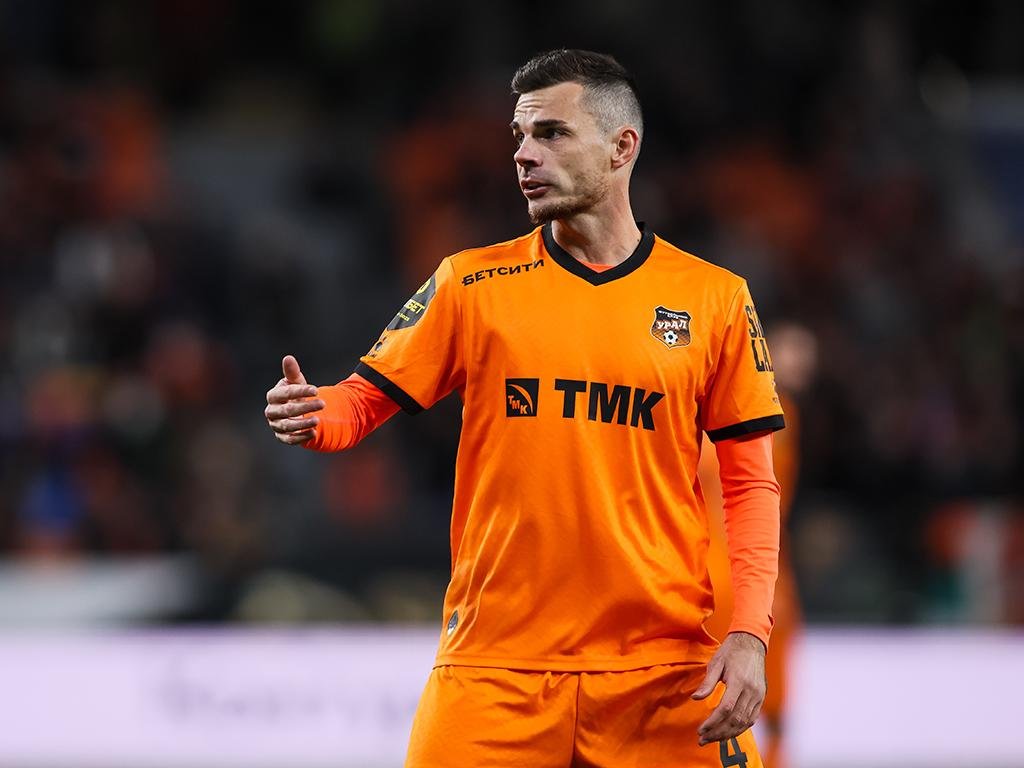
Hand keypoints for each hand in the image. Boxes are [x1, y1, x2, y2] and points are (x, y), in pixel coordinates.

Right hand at [265, 355, 324, 444]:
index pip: (285, 393)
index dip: (300, 391)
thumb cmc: (295, 393)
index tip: (316, 390)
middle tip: (323, 404)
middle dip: (305, 407)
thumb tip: (288, 358)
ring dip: (303, 424)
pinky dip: (301, 437)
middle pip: (286, 410)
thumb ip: (292, 372)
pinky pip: (290, 439)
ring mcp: (276, 425)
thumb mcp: (295, 382)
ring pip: (287, 426)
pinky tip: (314, 433)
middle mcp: (272, 411)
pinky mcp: (282, 436)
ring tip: (318, 420)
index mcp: (273, 396)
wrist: (295, 411)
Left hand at [692, 631, 766, 745]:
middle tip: (702, 740)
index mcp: (739, 681)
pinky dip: (739, 728)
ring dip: (728, 734)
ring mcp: (758, 696)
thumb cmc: (730, 652)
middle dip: (718, 733)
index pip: (725, 709)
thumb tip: (696, 698)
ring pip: (744, 723)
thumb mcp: (715, 663)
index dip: (712, 722)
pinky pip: (751, 719)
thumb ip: (707, 683)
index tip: (700, 730)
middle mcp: (751, 691)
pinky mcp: (761, 698)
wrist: (751, 643)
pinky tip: (727, 732)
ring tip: (712, 739)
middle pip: (735, 720)